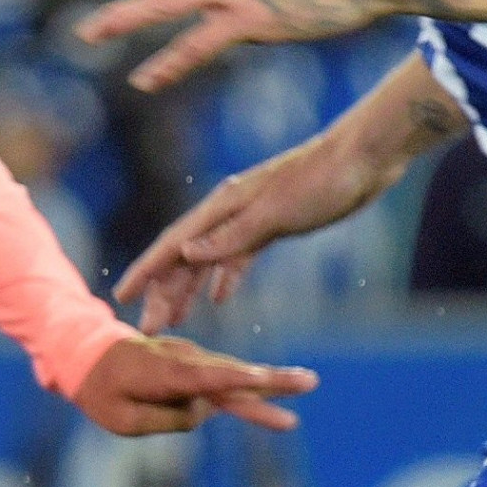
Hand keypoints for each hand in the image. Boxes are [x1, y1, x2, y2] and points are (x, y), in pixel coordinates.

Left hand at [73, 331, 315, 437]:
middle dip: (271, 381)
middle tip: (310, 381)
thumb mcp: (122, 421)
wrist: (84, 353)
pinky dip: (244, 386)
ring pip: (233, 377)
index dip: (237, 381)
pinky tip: (276, 388)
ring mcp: (190, 360)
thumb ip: (166, 421)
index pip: (207, 378)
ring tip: (305, 389)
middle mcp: (183, 362)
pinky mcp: (192, 364)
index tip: (263, 382)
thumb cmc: (99, 391)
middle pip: (234, 375)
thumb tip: (203, 414)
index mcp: (164, 374)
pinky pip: (221, 380)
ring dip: (267, 385)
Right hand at [115, 139, 383, 329]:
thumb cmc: (322, 182)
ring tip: (174, 320)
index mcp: (222, 206)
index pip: (173, 243)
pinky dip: (224, 278)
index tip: (122, 297)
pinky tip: (219, 299)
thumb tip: (186, 255)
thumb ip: (231, 236)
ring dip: (189, 289)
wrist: (365, 158)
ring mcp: (248, 218)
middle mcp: (228, 212)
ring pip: (207, 260)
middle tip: (146, 328)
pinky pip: (237, 257)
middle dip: (163, 291)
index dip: (146, 271)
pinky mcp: (271, 225)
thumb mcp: (274, 212)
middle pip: (184, 256)